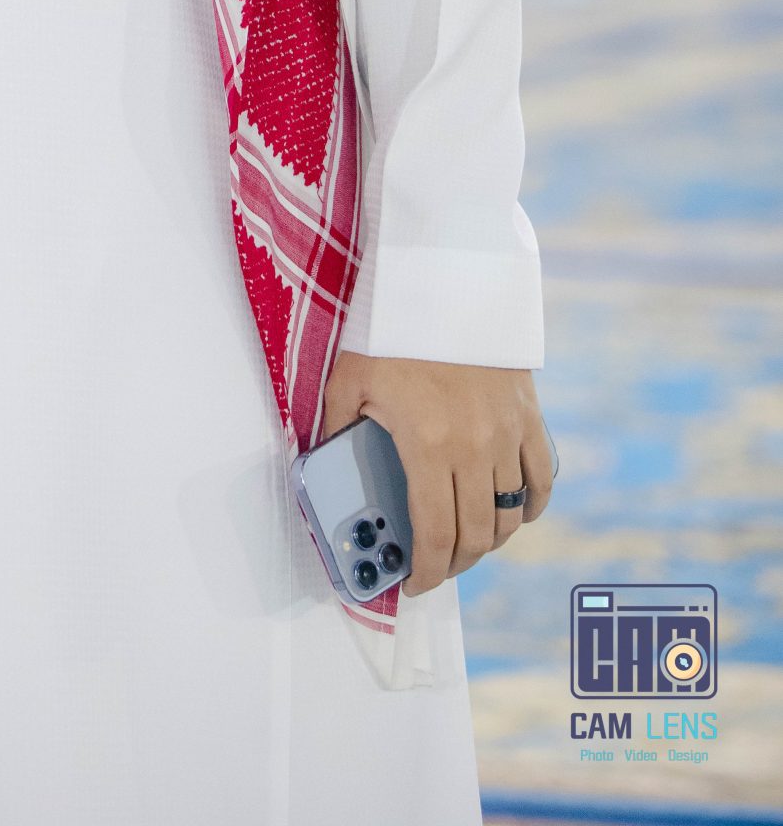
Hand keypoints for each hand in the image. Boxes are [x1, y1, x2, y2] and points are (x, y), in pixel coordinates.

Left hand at [320, 350, 552, 597]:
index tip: (416, 586)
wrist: (445, 279)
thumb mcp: (349, 378)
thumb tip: (326, 465)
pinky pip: (540, 479)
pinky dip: (530, 506)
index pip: (435, 536)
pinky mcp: (529, 416)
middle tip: (438, 567)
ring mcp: (507, 434)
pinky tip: (514, 514)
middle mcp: (474, 448)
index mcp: (428, 446)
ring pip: (510, 514)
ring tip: (467, 541)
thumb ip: (337, 428)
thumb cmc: (393, 328)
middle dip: (456, 564)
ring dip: (490, 539)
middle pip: (476, 535)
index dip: (428, 573)